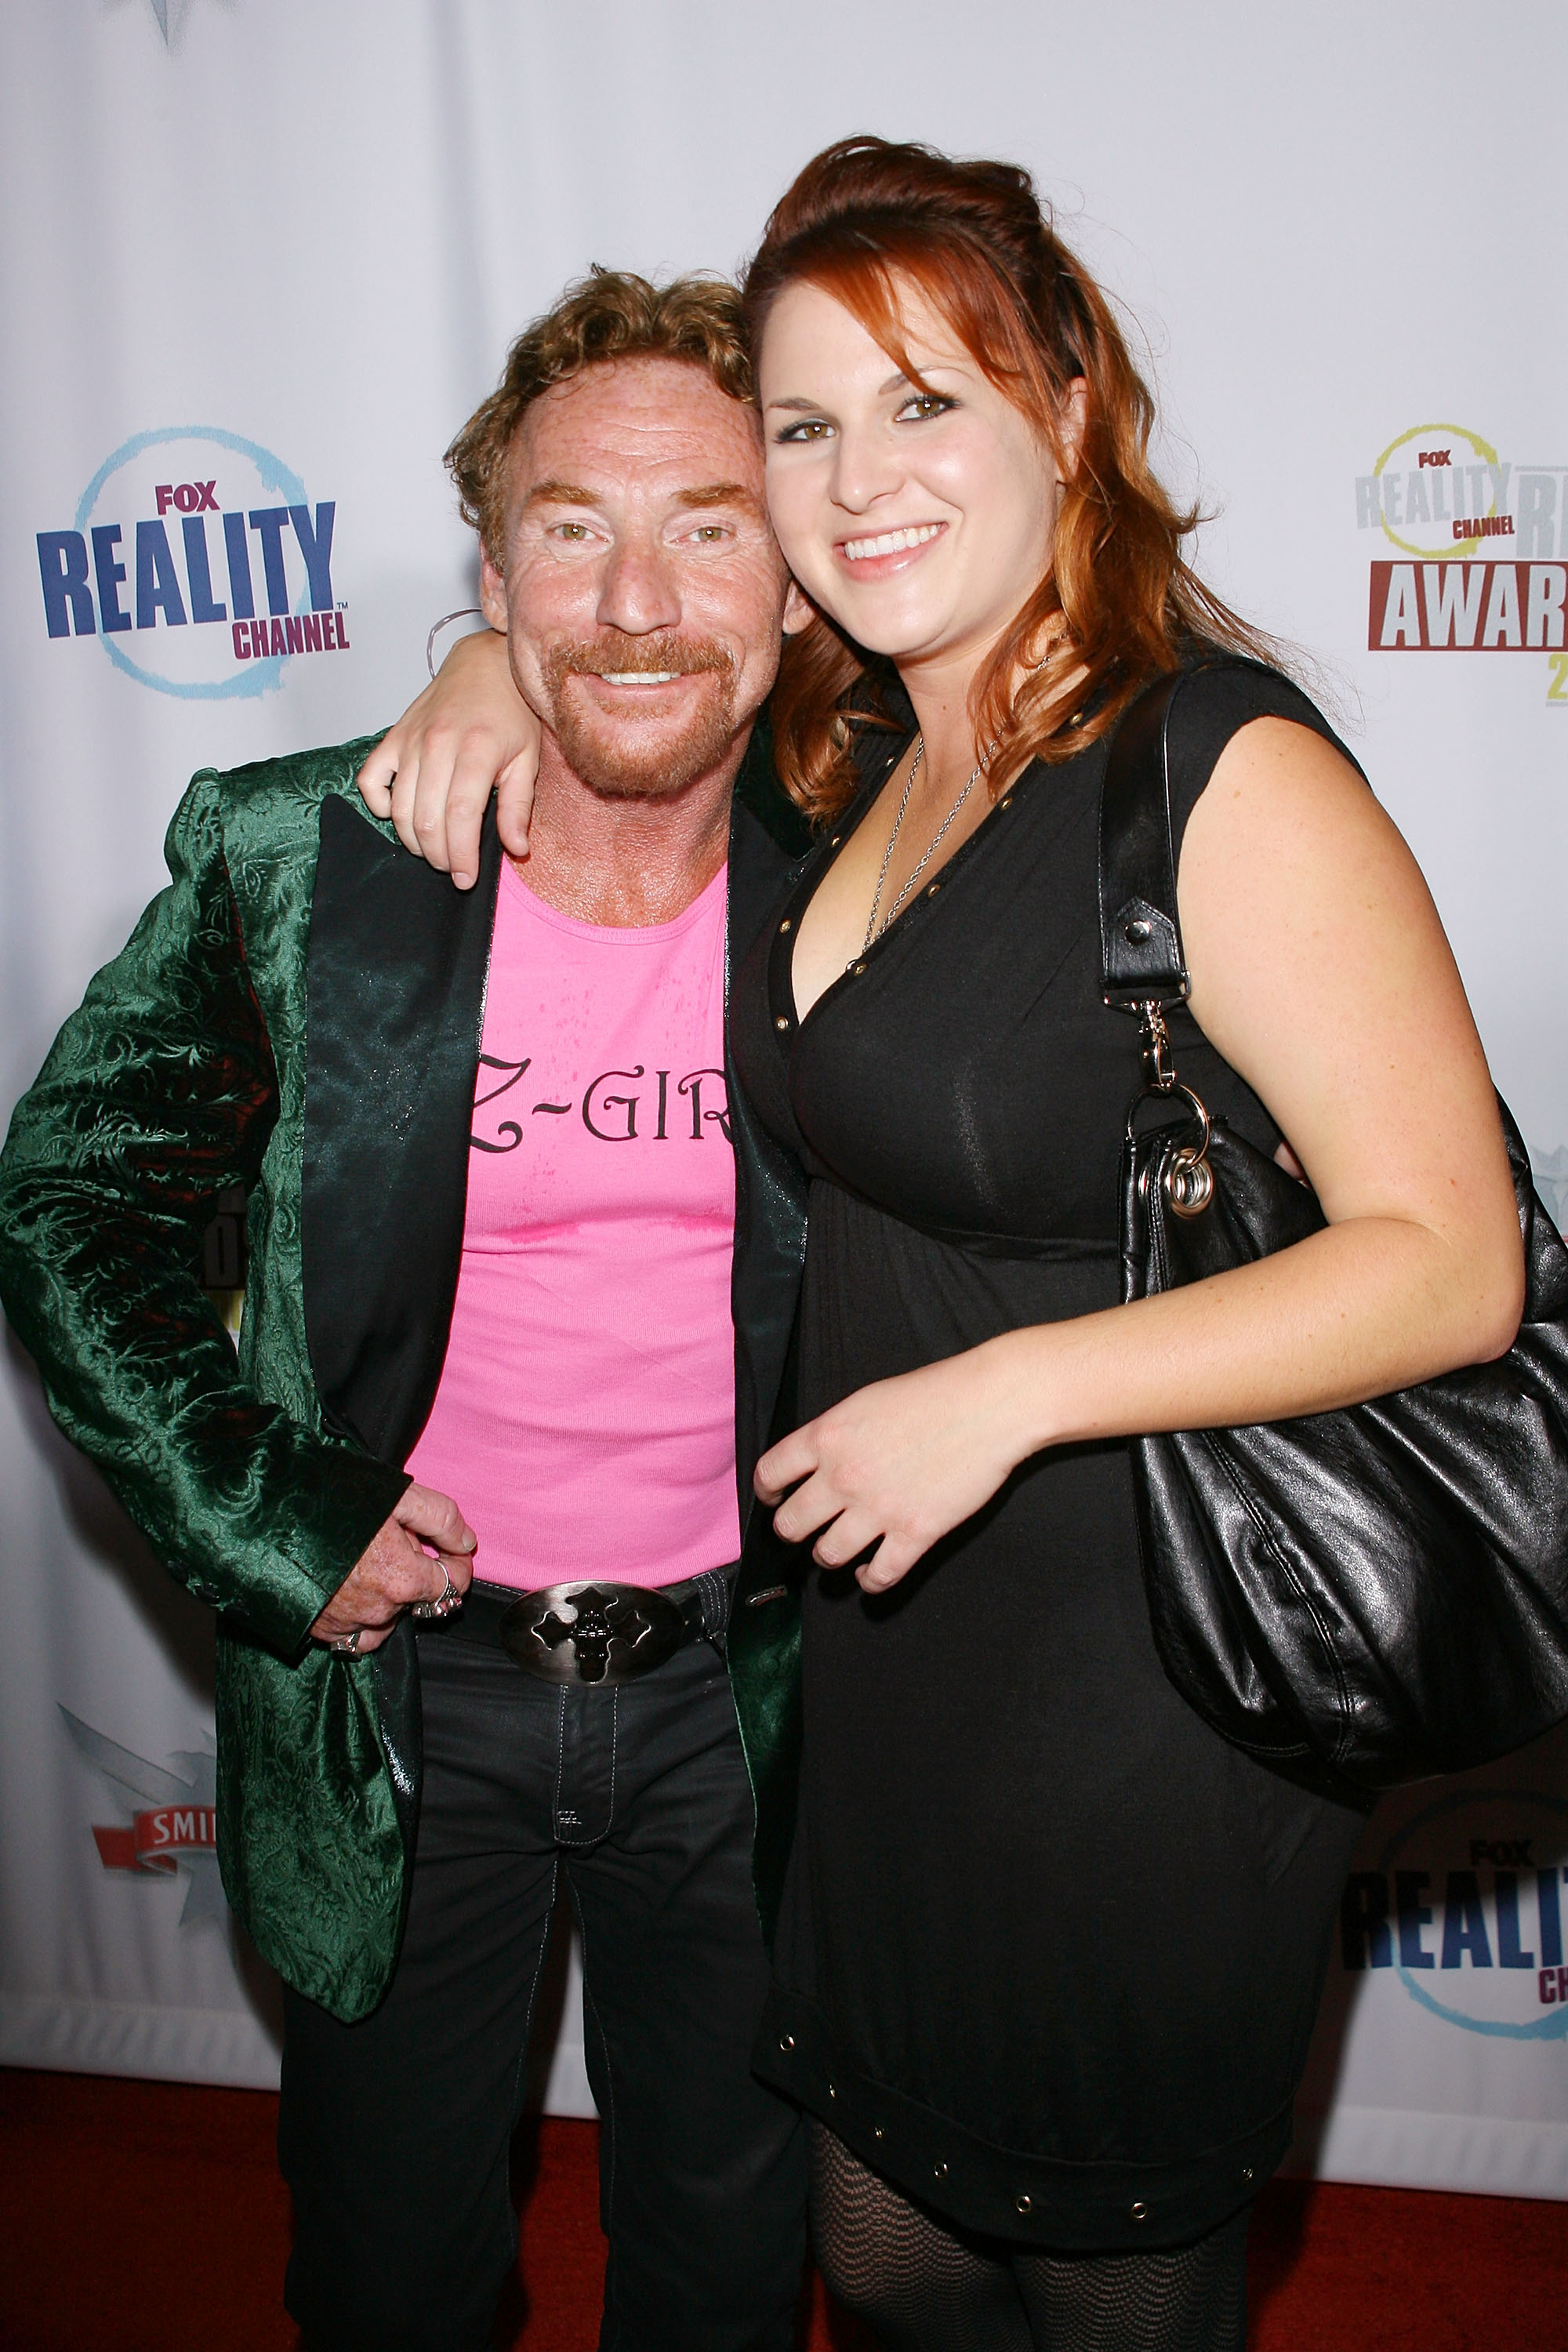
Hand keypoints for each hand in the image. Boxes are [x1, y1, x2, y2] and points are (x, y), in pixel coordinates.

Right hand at [310, 1482, 476, 1653]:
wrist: (262, 1517)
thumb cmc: (330, 1499)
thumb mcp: (397, 1495)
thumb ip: (442, 1519)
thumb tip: (466, 1544)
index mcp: (403, 1579)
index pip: (453, 1585)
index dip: (455, 1562)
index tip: (446, 1547)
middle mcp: (378, 1611)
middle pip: (417, 1599)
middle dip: (415, 1571)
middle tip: (390, 1538)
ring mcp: (347, 1625)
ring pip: (387, 1619)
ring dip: (386, 1595)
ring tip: (364, 1559)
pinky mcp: (318, 1632)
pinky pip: (353, 1634)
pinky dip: (358, 1614)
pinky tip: (346, 1583)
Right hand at [356, 628, 541, 887]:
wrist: (485, 664)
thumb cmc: (511, 713)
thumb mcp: (528, 759)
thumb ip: (519, 807)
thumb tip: (516, 849)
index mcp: (475, 750)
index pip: (460, 816)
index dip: (460, 855)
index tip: (465, 878)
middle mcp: (437, 744)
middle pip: (426, 819)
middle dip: (438, 855)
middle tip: (452, 866)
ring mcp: (410, 741)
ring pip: (398, 808)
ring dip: (412, 840)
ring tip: (433, 848)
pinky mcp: (392, 738)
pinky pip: (370, 779)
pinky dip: (378, 804)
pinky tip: (399, 814)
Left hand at [754, 1345, 1031, 1594]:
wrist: (989, 1405)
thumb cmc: (934, 1394)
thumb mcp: (866, 1401)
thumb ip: (835, 1434)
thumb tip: (816, 1461)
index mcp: (827, 1437)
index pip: (770, 1474)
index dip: (767, 1492)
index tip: (774, 1499)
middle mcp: (843, 1476)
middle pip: (790, 1525)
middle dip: (793, 1531)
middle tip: (805, 1529)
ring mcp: (878, 1508)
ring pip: (827, 1556)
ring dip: (829, 1557)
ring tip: (838, 1551)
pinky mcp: (915, 1533)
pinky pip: (879, 1576)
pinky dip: (870, 1581)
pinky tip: (871, 1573)